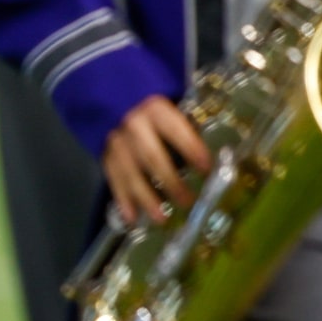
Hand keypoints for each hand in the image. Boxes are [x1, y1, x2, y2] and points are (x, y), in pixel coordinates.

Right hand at [102, 97, 210, 225]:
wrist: (115, 102)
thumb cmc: (156, 110)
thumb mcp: (172, 107)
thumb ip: (187, 127)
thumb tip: (215, 152)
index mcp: (156, 110)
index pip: (175, 130)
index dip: (190, 148)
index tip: (205, 168)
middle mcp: (134, 126)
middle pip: (152, 156)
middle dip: (170, 181)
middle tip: (187, 201)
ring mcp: (117, 143)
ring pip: (131, 174)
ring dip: (146, 199)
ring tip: (161, 219)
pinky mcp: (105, 158)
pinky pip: (114, 181)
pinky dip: (122, 201)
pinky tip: (132, 219)